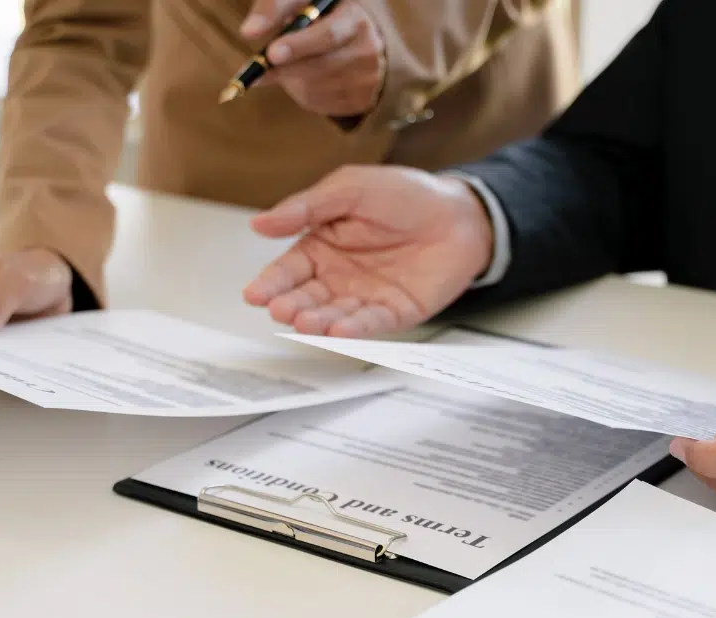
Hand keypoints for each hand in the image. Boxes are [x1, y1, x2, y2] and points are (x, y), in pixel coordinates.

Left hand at [240, 0, 385, 116]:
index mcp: (354, 16)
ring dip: (290, 81)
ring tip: (284, 67)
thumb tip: (248, 32)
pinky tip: (302, 79)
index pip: (327, 34)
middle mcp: (368, 45)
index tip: (271, 54)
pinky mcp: (361, 98)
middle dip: (286, 69)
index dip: (298, 45)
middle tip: (260, 73)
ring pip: (316, 87)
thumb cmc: (320, 16)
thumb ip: (275, 9)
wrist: (357, 41)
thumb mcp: (303, 2)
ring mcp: (368, 75)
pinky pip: (321, 103)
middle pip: (320, 66)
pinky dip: (302, 94)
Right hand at [244, 165, 493, 336]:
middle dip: (291, 306)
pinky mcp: (393, 312)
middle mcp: (338, 276)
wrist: (461, 212)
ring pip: (334, 315)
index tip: (255, 294)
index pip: (288, 269)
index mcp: (321, 245)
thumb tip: (260, 223)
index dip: (271, 283)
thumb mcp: (351, 188)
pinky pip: (370, 324)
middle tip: (281, 309)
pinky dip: (354, 329)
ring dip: (318, 321)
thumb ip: (307, 207)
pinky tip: (340, 329)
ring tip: (306, 322)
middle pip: (306, 297)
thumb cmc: (407, 195)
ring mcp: (364, 296)